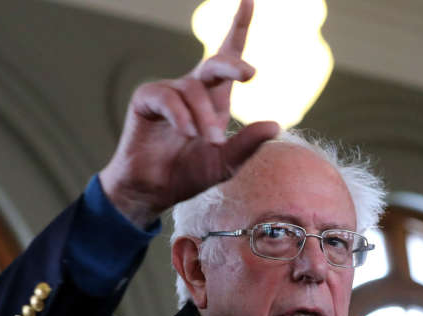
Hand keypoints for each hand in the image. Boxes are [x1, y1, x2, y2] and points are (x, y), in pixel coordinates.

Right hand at [97, 0, 279, 227]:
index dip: (238, 27)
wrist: (153, 190)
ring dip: (204, 119)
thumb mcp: (225, 163)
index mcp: (215, 99)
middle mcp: (193, 89)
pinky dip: (182, 117)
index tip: (249, 0)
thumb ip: (248, 145)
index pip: (228, 56)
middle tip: (251, 75)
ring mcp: (169, 91)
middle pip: (216, 63)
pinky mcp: (146, 99)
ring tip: (211, 142)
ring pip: (194, 91)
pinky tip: (187, 134)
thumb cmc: (189, 174)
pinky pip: (169, 98)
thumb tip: (276, 124)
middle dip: (233, 65)